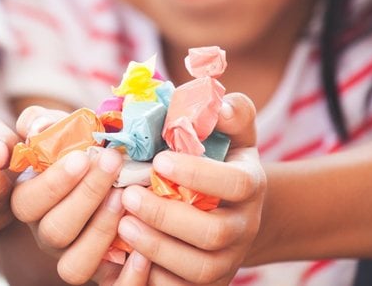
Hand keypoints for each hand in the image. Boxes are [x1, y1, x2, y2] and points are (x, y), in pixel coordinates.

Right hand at [9, 106, 125, 284]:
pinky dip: (129, 277)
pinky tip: (145, 251)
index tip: (83, 158)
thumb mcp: (57, 128)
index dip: (54, 184)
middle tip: (113, 164)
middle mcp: (47, 235)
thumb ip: (40, 122)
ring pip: (74, 266)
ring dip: (100, 232)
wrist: (112, 170)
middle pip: (54, 232)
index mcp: (31, 203)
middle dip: (85, 197)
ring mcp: (75, 256)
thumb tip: (37, 126)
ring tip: (124, 198)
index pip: (28, 202)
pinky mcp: (105, 274)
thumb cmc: (81, 147)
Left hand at [114, 92, 265, 284]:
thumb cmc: (220, 160)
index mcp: (250, 185)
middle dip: (167, 216)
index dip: (198, 175)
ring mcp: (227, 260)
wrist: (232, 210)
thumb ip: (231, 112)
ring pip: (199, 267)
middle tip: (128, 196)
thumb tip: (219, 104)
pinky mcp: (207, 283)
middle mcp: (245, 227)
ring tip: (122, 225)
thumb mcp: (232, 132)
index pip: (236, 184)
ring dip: (157, 248)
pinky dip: (153, 277)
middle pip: (214, 233)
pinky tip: (125, 255)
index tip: (159, 161)